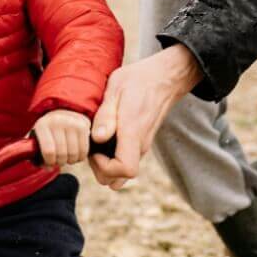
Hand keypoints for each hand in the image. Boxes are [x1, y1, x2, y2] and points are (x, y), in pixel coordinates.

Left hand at [32, 110, 91, 167]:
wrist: (62, 114)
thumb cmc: (48, 133)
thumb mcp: (38, 141)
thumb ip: (39, 157)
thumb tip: (49, 168)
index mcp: (42, 125)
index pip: (48, 151)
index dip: (50, 162)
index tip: (50, 162)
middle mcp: (57, 121)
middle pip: (61, 154)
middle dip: (60, 162)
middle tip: (59, 160)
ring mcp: (72, 122)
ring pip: (73, 154)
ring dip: (70, 160)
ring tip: (67, 157)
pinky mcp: (83, 126)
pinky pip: (84, 150)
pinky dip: (80, 157)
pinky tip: (76, 153)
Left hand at [88, 44, 202, 190]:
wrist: (164, 78)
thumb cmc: (138, 80)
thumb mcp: (116, 88)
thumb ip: (106, 115)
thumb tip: (98, 138)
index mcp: (133, 132)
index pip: (126, 169)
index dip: (105, 167)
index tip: (95, 150)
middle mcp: (141, 144)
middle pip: (120, 179)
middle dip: (101, 170)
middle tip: (92, 148)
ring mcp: (143, 145)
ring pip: (123, 174)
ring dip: (107, 167)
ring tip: (97, 144)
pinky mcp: (141, 143)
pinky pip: (127, 161)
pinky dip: (113, 159)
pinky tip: (106, 139)